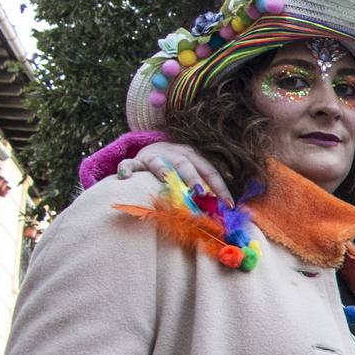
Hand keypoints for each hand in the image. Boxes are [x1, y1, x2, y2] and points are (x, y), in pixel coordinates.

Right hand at [115, 143, 232, 202]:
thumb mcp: (195, 170)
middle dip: (194, 179)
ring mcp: (155, 157)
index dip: (220, 187)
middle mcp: (175, 154)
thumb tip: (227, 206)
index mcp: (194, 156)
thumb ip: (208, 185)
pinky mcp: (137, 161)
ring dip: (164, 172)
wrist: (154, 148)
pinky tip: (125, 177)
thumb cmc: (180, 166)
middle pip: (186, 165)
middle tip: (202, 193)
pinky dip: (127, 169)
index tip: (229, 204)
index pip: (209, 171)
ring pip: (160, 164)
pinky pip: (129, 164)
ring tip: (166, 180)